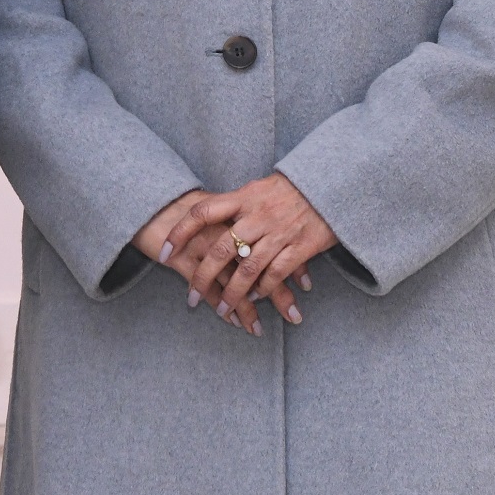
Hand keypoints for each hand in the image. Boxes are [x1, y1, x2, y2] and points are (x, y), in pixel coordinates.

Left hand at [155, 175, 336, 334]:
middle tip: (192, 298)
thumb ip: (235, 205)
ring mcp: (279, 232)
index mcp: (243, 197)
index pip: (201, 212)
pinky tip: (255, 299)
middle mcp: (257, 215)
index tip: (163, 251)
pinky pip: (277, 273)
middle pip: (221, 249)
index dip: (179, 232)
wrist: (332, 184)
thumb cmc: (291, 188)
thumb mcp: (258, 188)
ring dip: (233, 294)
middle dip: (203, 277)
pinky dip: (264, 289)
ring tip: (222, 310)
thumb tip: (208, 219)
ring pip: (248, 269)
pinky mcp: (301, 246)